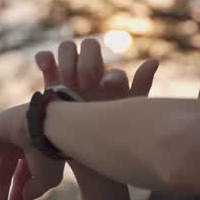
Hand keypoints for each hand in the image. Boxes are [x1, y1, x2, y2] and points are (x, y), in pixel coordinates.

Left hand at [0, 103, 63, 199]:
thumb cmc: (50, 153)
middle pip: (1, 176)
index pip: (20, 177)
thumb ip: (35, 190)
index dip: (16, 198)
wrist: (44, 128)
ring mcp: (0, 136)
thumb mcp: (48, 179)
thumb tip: (25, 198)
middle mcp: (16, 142)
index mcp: (33, 150)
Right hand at [37, 39, 158, 187]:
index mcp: (110, 80)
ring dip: (68, 60)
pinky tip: (46, 68)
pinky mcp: (50, 79)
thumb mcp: (126, 113)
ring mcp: (70, 74)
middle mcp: (91, 72)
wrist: (80, 153)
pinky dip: (45, 58)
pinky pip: (46, 59)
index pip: (110, 66)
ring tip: (67, 82)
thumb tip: (154, 60)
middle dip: (87, 63)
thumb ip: (141, 86)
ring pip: (67, 47)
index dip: (108, 76)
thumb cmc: (107, 133)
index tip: (103, 89)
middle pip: (89, 46)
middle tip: (85, 85)